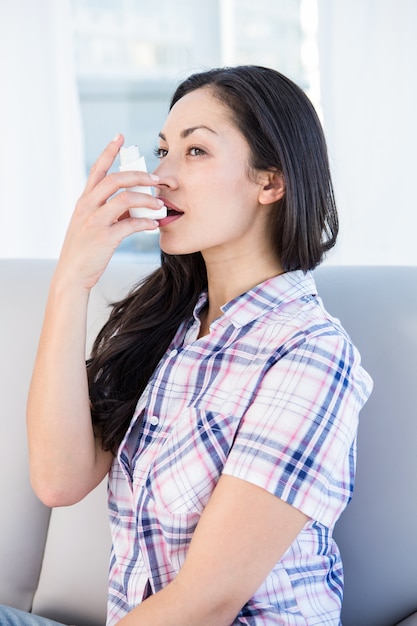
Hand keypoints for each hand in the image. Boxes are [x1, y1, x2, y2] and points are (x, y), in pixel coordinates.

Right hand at [55, 133, 162, 290]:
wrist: (72, 275)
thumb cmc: (85, 251)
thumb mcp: (91, 225)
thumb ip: (108, 212)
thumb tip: (133, 206)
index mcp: (84, 201)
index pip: (97, 170)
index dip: (109, 152)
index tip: (120, 137)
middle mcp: (87, 207)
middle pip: (115, 179)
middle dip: (139, 175)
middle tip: (157, 178)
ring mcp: (95, 221)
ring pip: (125, 199)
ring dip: (147, 200)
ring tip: (161, 205)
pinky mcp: (104, 238)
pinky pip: (131, 224)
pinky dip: (146, 223)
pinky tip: (155, 225)